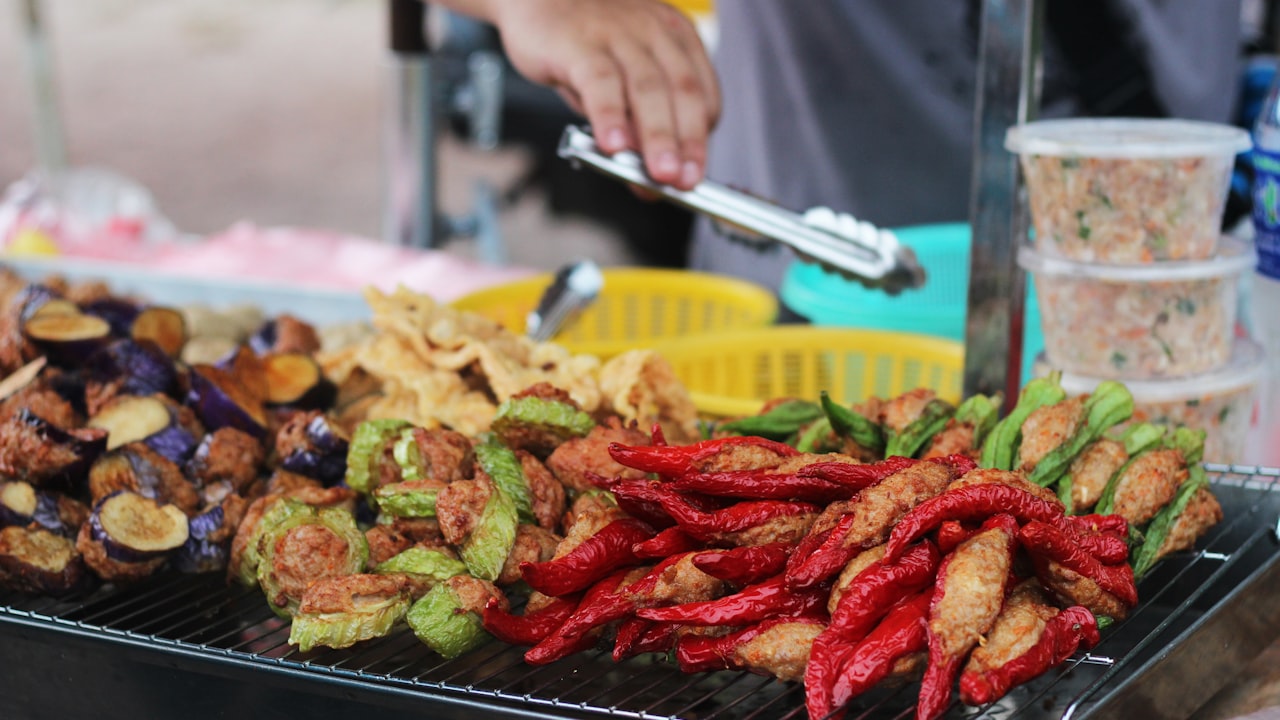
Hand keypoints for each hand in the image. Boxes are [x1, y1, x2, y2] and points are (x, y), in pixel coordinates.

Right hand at [491, 0, 719, 189]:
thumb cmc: (583, 43)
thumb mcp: (620, 82)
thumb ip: (635, 124)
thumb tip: (646, 175)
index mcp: (676, 39)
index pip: (702, 95)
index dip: (699, 139)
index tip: (693, 176)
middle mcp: (654, 33)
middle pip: (682, 93)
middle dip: (687, 143)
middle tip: (684, 182)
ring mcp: (619, 34)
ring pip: (647, 90)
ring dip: (657, 137)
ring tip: (658, 174)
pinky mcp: (581, 42)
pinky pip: (601, 82)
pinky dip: (609, 116)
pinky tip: (612, 144)